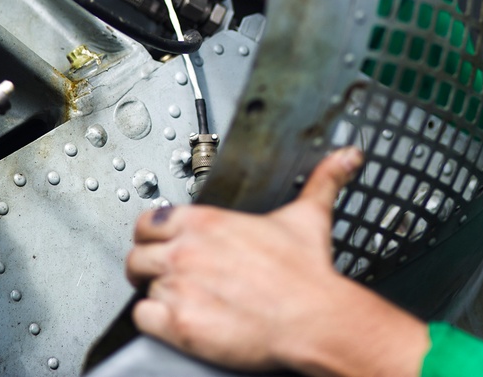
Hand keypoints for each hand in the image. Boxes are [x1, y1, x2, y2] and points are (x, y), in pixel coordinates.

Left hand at [126, 147, 427, 375]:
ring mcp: (180, 287)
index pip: (150, 219)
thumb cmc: (308, 274)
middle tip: (168, 274)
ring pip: (143, 289)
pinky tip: (179, 320)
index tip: (162, 240)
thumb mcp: (311, 216)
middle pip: (137, 255)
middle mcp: (187, 250)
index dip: (152, 232)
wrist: (315, 318)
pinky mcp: (179, 325)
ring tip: (186, 299)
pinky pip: (143, 319)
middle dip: (149, 266)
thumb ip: (324, 180)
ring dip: (159, 295)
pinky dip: (155, 323)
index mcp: (208, 221)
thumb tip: (345, 158)